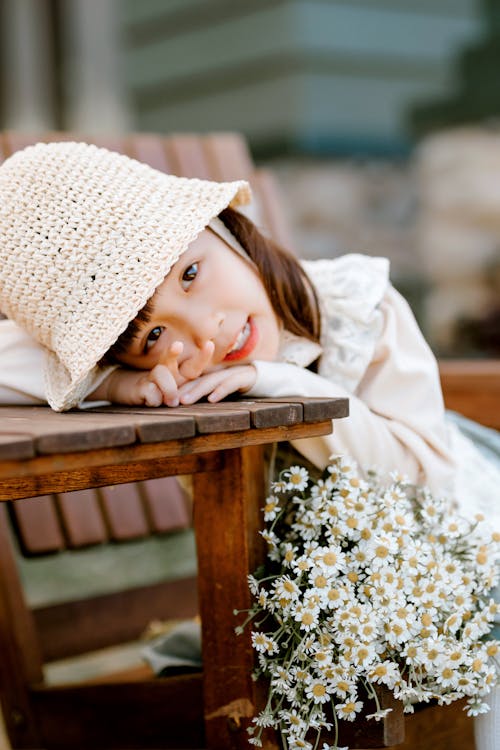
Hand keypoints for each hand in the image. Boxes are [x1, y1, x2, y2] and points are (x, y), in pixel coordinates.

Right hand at [92, 339, 216, 406]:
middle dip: (173, 352)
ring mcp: (152, 377)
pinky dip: (154, 399)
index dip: (202, 356)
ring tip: (171, 402)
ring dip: (168, 389)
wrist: (135, 393)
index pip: (193, 365)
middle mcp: (167, 371)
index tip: (210, 344)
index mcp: (180, 372)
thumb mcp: (180, 392)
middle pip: (169, 359)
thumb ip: (190, 390)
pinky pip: (151, 393)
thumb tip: (206, 391)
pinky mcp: (141, 387)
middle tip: (177, 344)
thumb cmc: (163, 391)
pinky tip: (151, 401)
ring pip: (161, 375)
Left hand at [178, 365, 256, 404]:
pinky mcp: (243, 377)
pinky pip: (230, 383)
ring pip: (211, 381)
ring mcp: (230, 373)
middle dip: (185, 389)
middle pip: (199, 380)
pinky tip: (212, 399)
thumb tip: (186, 405)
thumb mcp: (221, 389)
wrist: (263, 377)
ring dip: (198, 391)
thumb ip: (207, 394)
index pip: (194, 380)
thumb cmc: (239, 386)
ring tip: (186, 400)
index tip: (167, 399)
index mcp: (212, 375)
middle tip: (173, 400)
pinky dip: (221, 390)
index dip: (180, 388)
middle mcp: (219, 372)